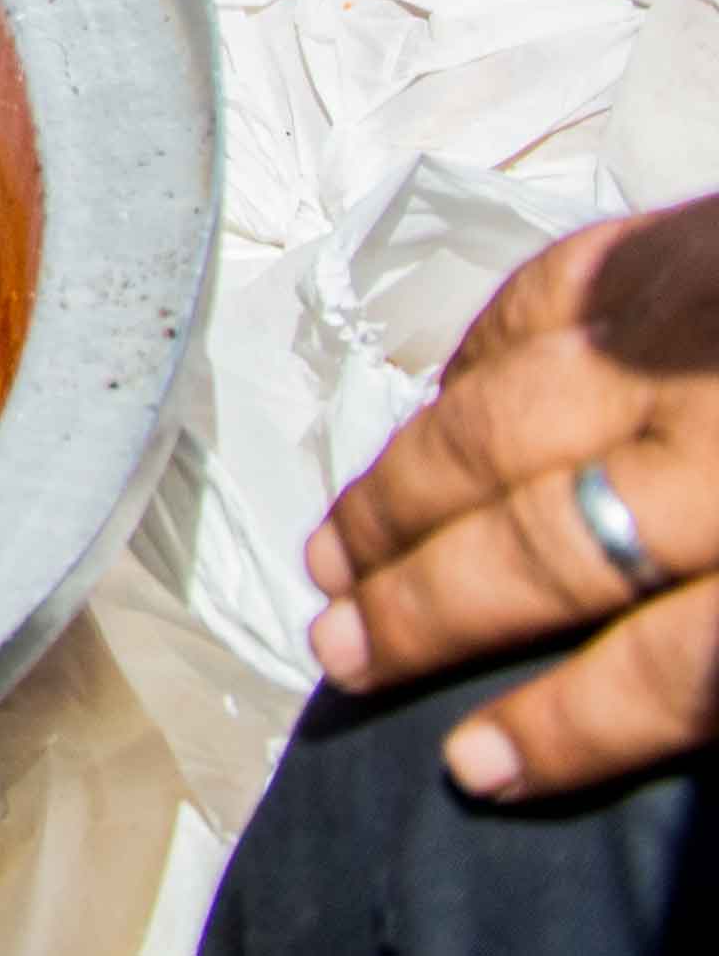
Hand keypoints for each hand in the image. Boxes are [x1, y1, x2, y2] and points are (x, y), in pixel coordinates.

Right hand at [304, 198, 718, 798]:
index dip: (562, 724)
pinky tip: (424, 414)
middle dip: (429, 611)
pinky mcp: (670, 246)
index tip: (473, 767)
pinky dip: (461, 370)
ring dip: (398, 496)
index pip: (666, 666)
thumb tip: (659, 675)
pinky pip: (532, 309)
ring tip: (330, 556)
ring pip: (499, 424)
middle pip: (548, 544)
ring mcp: (689, 333)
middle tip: (340, 651)